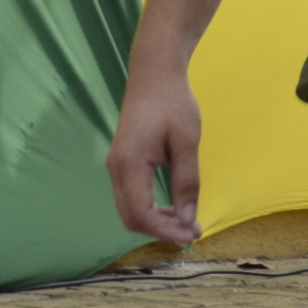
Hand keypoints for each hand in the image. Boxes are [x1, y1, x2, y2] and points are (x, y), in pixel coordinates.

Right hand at [106, 65, 204, 244]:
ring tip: (185, 221)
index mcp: (130, 163)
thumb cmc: (173, 102)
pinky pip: (130, 196)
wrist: (154, 74)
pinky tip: (171, 206)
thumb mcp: (187, 141)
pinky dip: (149, 209)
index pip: (141, 213)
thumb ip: (186, 181)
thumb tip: (187, 218)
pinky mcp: (122, 162)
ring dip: (155, 221)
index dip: (165, 230)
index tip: (191, 234)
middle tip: (192, 231)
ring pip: (129, 209)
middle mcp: (116, 168)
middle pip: (130, 217)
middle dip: (160, 230)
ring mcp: (116, 165)